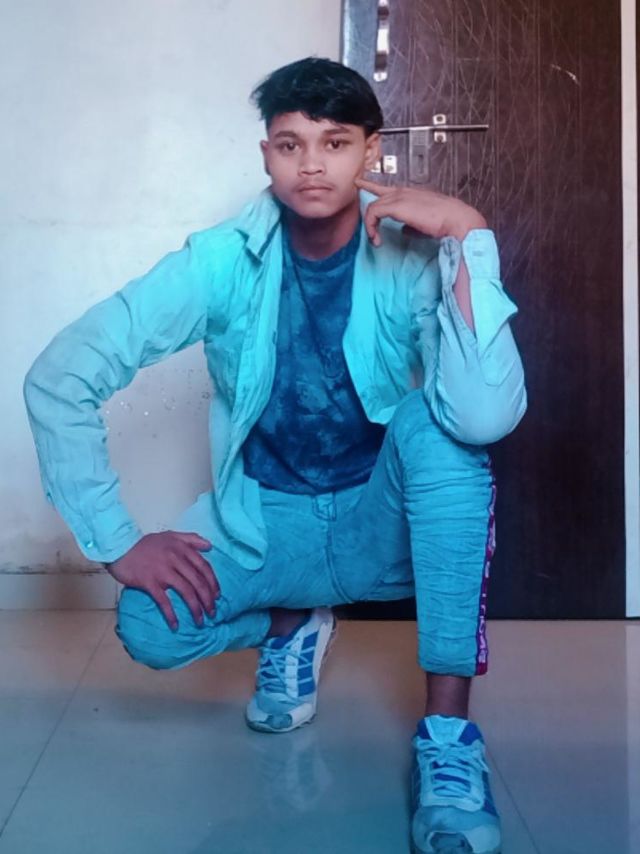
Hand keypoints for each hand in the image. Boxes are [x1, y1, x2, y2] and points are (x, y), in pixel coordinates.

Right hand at [106, 531, 217, 629]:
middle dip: (208, 600)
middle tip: (212, 613)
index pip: (204, 567)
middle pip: (198, 582)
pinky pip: (164, 601)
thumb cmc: (145, 544)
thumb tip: (210, 546)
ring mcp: (163, 571)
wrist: (120, 547)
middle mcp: (176, 559)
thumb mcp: (171, 535)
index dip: (213, 583)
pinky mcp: (150, 582)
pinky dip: (171, 615)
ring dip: (195, 609)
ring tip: (200, 621)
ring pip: (186, 592)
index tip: (217, 596)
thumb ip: (191, 539)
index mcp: (182, 549)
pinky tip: (175, 625)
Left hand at [355, 177, 486, 246]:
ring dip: (371, 225)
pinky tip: (377, 238)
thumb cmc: (446, 223)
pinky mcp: (396, 205)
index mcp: (412, 194)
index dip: (373, 185)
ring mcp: (400, 197)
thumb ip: (412, 226)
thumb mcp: (425, 224)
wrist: (456, 219)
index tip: (362, 183)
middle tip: (359, 197)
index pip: (389, 188)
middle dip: (367, 196)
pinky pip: (374, 212)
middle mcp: (404, 192)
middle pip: (378, 193)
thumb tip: (404, 230)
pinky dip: (372, 226)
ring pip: (374, 205)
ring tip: (375, 239)